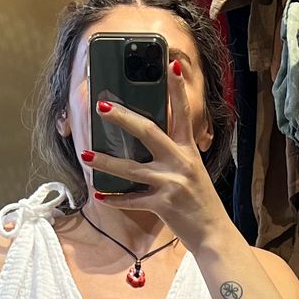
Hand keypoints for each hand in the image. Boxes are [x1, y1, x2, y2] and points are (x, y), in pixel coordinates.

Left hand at [82, 58, 231, 252]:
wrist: (214, 233)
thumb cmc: (201, 201)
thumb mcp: (193, 171)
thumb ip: (175, 155)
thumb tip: (149, 143)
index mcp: (188, 150)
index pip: (182, 113)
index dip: (177, 88)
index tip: (170, 64)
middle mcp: (180, 162)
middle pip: (148, 131)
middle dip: (123, 118)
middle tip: (102, 106)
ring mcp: (171, 183)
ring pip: (131, 168)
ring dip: (105, 161)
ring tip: (85, 154)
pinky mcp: (163, 204)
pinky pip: (133, 199)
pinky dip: (116, 199)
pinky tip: (100, 195)